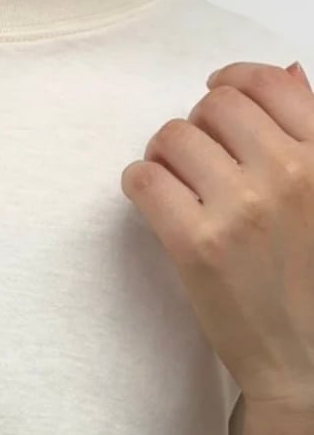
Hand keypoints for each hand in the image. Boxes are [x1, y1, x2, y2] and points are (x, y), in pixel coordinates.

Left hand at [121, 60, 313, 418]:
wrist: (305, 361)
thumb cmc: (313, 280)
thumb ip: (308, 141)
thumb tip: (283, 73)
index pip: (271, 83)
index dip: (234, 82)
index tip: (215, 93)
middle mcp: (291, 172)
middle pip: (215, 106)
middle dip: (196, 125)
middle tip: (192, 157)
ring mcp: (242, 207)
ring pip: (174, 136)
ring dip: (163, 154)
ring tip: (172, 182)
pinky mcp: (197, 243)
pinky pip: (144, 179)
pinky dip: (138, 182)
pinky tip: (150, 199)